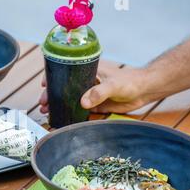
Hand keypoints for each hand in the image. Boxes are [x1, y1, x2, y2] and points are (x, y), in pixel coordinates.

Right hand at [40, 67, 155, 113]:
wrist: (145, 91)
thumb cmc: (131, 81)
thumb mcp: (114, 85)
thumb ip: (99, 92)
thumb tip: (83, 103)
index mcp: (88, 71)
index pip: (66, 71)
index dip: (53, 77)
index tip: (44, 84)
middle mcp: (86, 81)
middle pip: (64, 87)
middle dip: (52, 95)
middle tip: (43, 103)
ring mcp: (90, 93)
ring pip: (69, 99)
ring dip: (58, 105)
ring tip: (47, 111)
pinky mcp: (95, 105)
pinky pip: (79, 109)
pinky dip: (69, 113)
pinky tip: (61, 118)